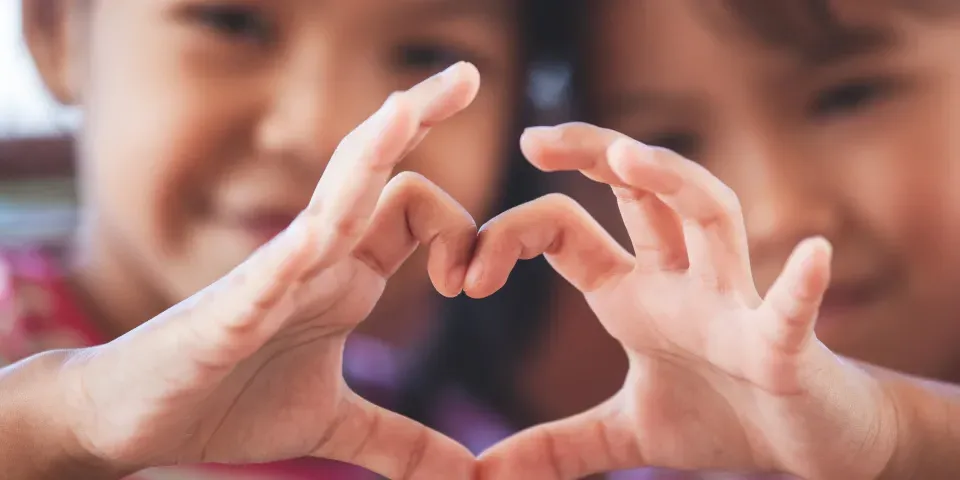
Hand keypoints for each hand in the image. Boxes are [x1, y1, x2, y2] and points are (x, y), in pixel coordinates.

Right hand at [58, 62, 480, 478]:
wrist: (138, 420)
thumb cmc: (228, 404)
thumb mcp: (334, 425)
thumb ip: (400, 439)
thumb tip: (465, 474)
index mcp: (345, 274)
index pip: (411, 210)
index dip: (460, 232)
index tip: (474, 286)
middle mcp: (315, 260)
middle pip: (372, 172)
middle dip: (417, 119)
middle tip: (468, 74)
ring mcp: (272, 279)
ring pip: (326, 202)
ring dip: (366, 155)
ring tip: (405, 107)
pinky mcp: (227, 315)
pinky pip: (264, 277)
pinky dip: (290, 259)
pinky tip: (317, 239)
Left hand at [470, 123, 900, 478]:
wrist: (808, 444)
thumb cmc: (725, 416)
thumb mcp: (626, 431)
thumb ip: (559, 445)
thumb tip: (486, 475)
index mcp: (635, 293)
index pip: (566, 233)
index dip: (512, 238)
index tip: (465, 277)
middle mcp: (681, 282)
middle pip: (638, 192)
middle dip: (592, 154)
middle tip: (533, 136)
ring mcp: (735, 306)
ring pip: (710, 218)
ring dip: (674, 183)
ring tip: (628, 155)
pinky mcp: (785, 348)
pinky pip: (793, 312)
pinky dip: (802, 286)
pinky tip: (811, 255)